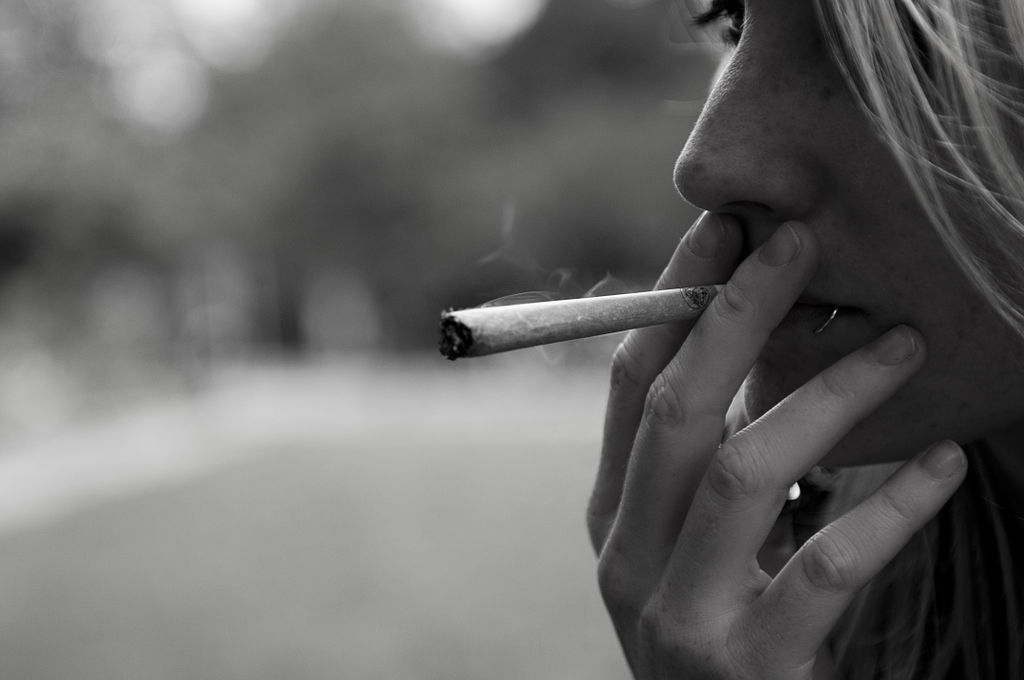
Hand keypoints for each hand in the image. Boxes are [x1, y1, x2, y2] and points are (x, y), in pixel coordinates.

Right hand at [586, 212, 966, 679]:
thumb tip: (738, 336)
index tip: (727, 228)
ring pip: (743, 471)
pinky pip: (826, 564)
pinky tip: (943, 463)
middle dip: (735, 315)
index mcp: (611, 516)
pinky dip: (891, 505)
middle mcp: (626, 558)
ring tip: (903, 344)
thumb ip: (694, 464)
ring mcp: (678, 615)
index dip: (674, 299)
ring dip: (829, 396)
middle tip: (799, 242)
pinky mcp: (747, 667)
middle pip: (675, 410)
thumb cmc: (717, 627)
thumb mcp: (684, 545)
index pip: (629, 384)